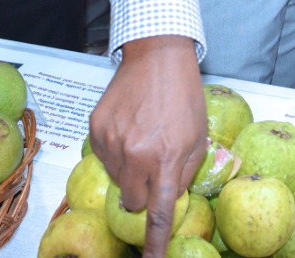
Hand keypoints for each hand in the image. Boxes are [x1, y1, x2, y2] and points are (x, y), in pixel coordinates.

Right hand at [90, 36, 205, 257]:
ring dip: (129, 170)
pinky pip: (103, 157)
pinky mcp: (96, 128)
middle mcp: (137, 155)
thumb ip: (185, 173)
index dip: (153, 245)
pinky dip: (115, 151)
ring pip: (116, 180)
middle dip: (142, 195)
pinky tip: (129, 128)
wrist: (157, 57)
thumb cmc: (183, 95)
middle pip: (132, 202)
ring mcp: (112, 142)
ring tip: (142, 139)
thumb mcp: (198, 137)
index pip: (157, 214)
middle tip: (153, 169)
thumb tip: (170, 200)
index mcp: (167, 159)